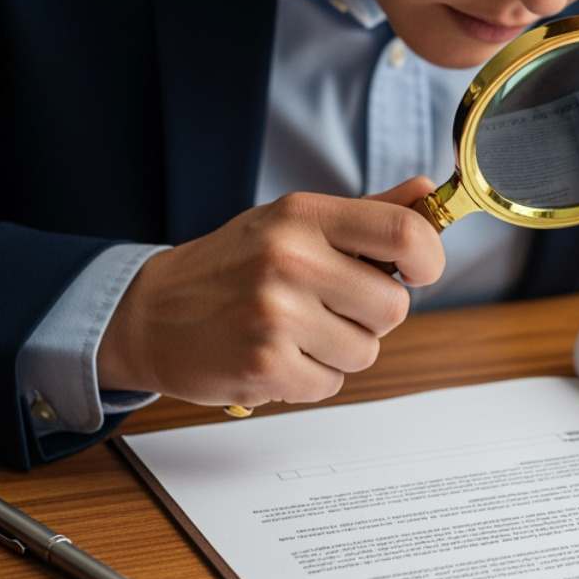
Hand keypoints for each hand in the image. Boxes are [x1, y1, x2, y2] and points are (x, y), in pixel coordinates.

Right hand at [98, 177, 443, 408]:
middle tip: (329, 307)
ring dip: (339, 350)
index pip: (406, 233)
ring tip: (294, 331)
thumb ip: (365, 213)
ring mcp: (275, 314)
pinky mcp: (264, 365)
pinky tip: (275, 355)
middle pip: (394, 307)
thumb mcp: (290, 222)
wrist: (149, 313)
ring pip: (366, 351)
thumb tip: (426, 193)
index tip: (417, 272)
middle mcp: (290, 259)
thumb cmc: (231, 267)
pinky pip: (330, 384)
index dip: (429, 260)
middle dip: (371, 317)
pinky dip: (310, 378)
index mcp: (303, 216)